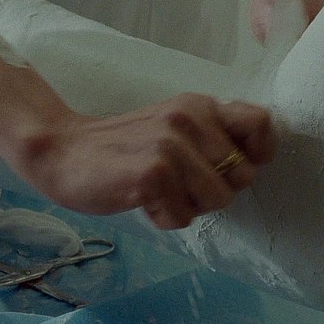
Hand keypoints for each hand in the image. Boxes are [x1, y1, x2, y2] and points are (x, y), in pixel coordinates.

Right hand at [21, 94, 273, 229]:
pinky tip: (140, 199)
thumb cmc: (122, 149)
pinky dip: (163, 218)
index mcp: (198, 105)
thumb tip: (253, 164)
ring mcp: (171, 144)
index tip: (230, 168)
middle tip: (178, 183)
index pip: (261, 123)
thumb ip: (211, 137)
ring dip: (189, 206)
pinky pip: (183, 217)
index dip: (258, 153)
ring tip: (158, 190)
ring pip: (218, 200)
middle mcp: (189, 118)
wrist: (63, 152)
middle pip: (243, 176)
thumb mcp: (173, 129)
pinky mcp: (152, 172)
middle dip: (215, 191)